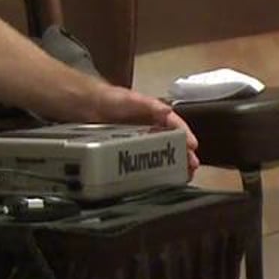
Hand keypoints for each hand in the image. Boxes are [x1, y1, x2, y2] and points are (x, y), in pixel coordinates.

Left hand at [83, 85, 200, 172]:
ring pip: (162, 153)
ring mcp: (141, 140)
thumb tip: (168, 111)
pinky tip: (158, 179)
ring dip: (173, 164)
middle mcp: (151, 127)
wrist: (85, 107)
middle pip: (172, 142)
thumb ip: (148, 104)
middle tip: (191, 167)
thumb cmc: (110, 99)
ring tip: (181, 177)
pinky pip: (145, 161)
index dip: (186, 135)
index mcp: (155, 114)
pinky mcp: (129, 151)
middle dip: (184, 154)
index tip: (193, 146)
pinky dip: (154, 170)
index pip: (175, 125)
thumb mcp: (130, 99)